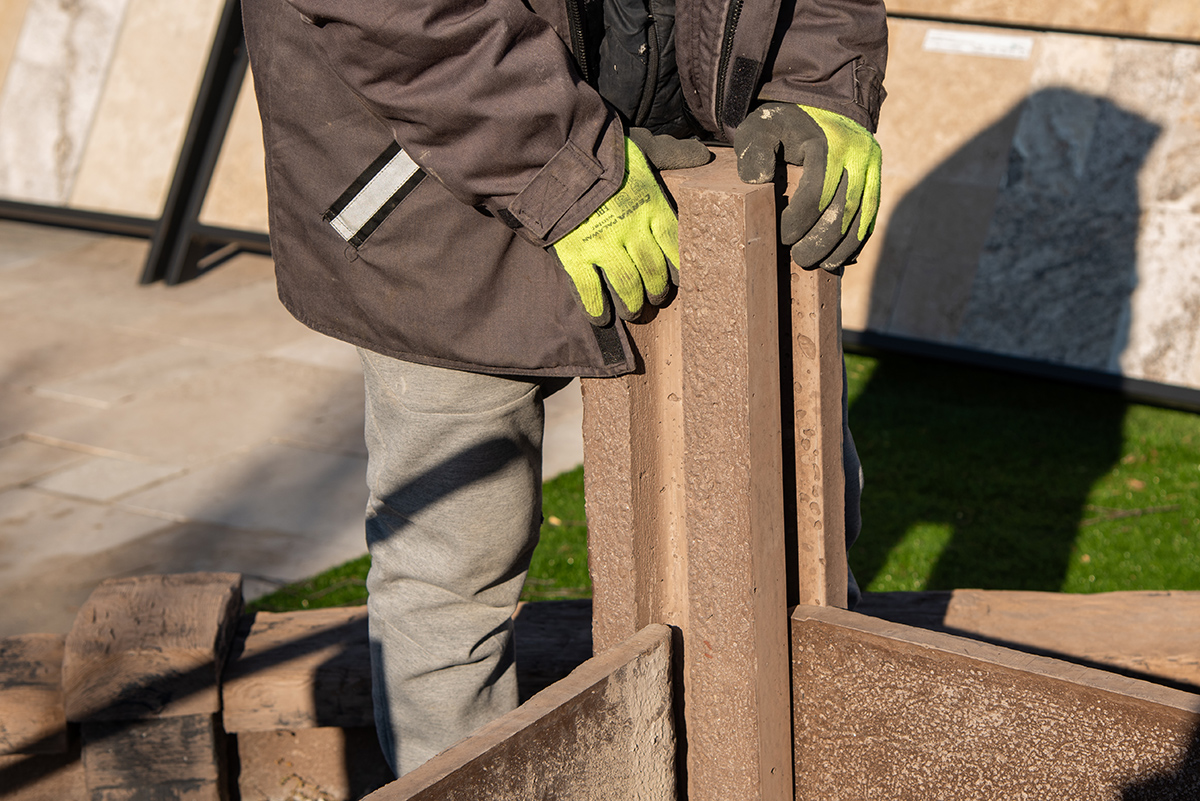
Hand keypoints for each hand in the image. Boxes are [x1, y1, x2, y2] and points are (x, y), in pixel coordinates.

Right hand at [551, 136, 682, 325]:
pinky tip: (601, 318)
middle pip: (652, 269)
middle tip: (655, 299)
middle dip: (656, 289)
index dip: (679, 265)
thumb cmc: (601, 154)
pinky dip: (596, 307)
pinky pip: (589, 289)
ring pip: (626, 283)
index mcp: (650, 204)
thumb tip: (703, 157)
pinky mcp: (575, 254)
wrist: (556, 157)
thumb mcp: (643, 148)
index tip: (679, 278)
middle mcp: (630, 228)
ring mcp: (602, 244)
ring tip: (633, 311)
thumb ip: (672, 155)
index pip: (674, 242)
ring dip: (632, 302)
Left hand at [734, 102, 881, 271]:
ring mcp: (871, 168)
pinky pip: (870, 216)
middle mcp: (858, 155)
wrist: (821, 109)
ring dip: (842, 248)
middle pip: (843, 209)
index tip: (783, 236)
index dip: (799, 221)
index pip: (817, 192)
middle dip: (821, 240)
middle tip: (799, 258)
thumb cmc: (784, 125)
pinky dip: (857, 241)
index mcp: (829, 143)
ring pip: (862, 217)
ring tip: (821, 264)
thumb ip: (754, 149)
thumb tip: (759, 180)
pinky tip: (839, 258)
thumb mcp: (761, 127)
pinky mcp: (876, 180)